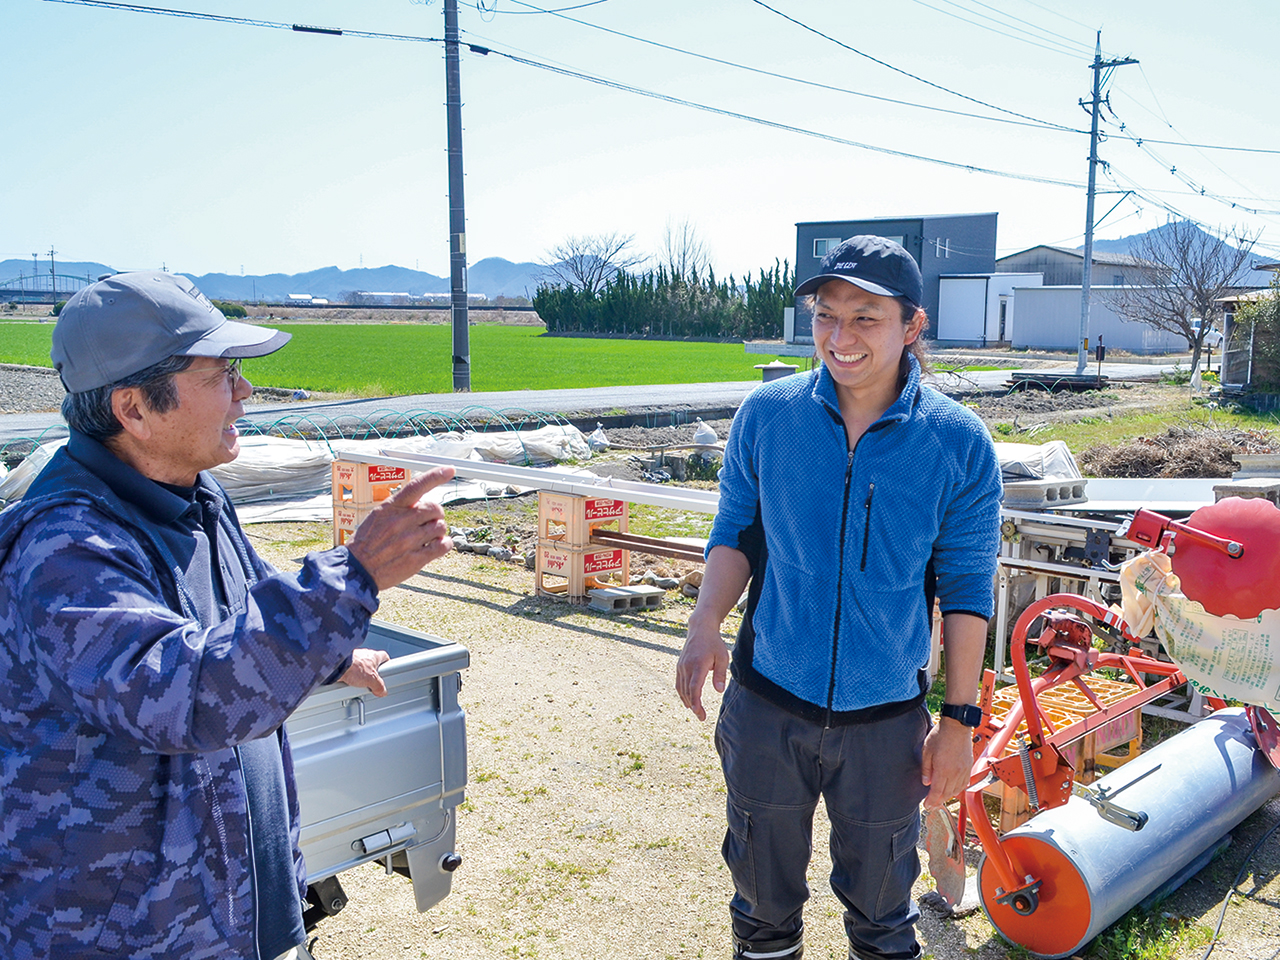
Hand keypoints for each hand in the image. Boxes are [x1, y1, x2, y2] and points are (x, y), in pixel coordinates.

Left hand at [340, 648, 391, 696]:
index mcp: (374, 655)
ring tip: (356, 686)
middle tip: (370, 684)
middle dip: (370, 675)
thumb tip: (382, 690)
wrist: (335, 665)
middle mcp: (364, 655)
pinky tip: (347, 684)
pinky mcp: (343, 664)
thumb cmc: (353, 665)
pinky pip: (349, 672)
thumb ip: (379, 686)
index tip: (387, 671)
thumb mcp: (371, 680)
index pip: (384, 657)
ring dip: (358, 677)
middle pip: (371, 665)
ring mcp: (353, 659)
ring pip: (359, 669)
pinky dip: (349, 678)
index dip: (386, 664)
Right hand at [346, 466, 454, 589]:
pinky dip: (443, 545)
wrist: (357, 569)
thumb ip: (399, 507)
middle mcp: (401, 521)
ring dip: (437, 532)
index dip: (435, 476)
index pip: (416, 485)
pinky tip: (435, 546)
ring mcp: (409, 540)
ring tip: (425, 537)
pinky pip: (443, 546)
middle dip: (435, 515)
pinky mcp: (416, 558)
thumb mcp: (378, 516)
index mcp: (391, 508)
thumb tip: (421, 502)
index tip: (449, 470)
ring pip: (441, 527)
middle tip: (427, 523)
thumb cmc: (366, 542)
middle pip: (435, 509)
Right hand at [676, 616, 729, 720]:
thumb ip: (720, 674)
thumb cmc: (714, 643)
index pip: (694, 687)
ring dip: (687, 701)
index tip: (699, 713)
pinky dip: (682, 693)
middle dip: (694, 706)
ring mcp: (681, 666)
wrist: (700, 628)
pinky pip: (679, 683)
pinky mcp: (679, 665)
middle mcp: (687, 666)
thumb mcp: (722, 657)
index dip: (696, 702)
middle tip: (701, 717)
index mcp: (698, 664)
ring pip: (681, 688)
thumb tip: (719, 691)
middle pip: (687, 691)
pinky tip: (688, 700)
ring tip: (695, 711)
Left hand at [921, 718, 974, 809]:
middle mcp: (955, 773)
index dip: (931, 801)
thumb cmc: (940, 735)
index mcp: (943, 769)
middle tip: (931, 806)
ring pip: (956, 790)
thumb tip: (926, 782)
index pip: (937, 792)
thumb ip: (926, 769)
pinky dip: (957, 789)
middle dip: (938, 802)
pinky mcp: (969, 766)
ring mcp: (964, 770)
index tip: (926, 806)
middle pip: (947, 794)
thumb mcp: (927, 750)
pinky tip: (952, 790)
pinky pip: (964, 783)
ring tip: (940, 799)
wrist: (957, 725)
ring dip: (947, 796)